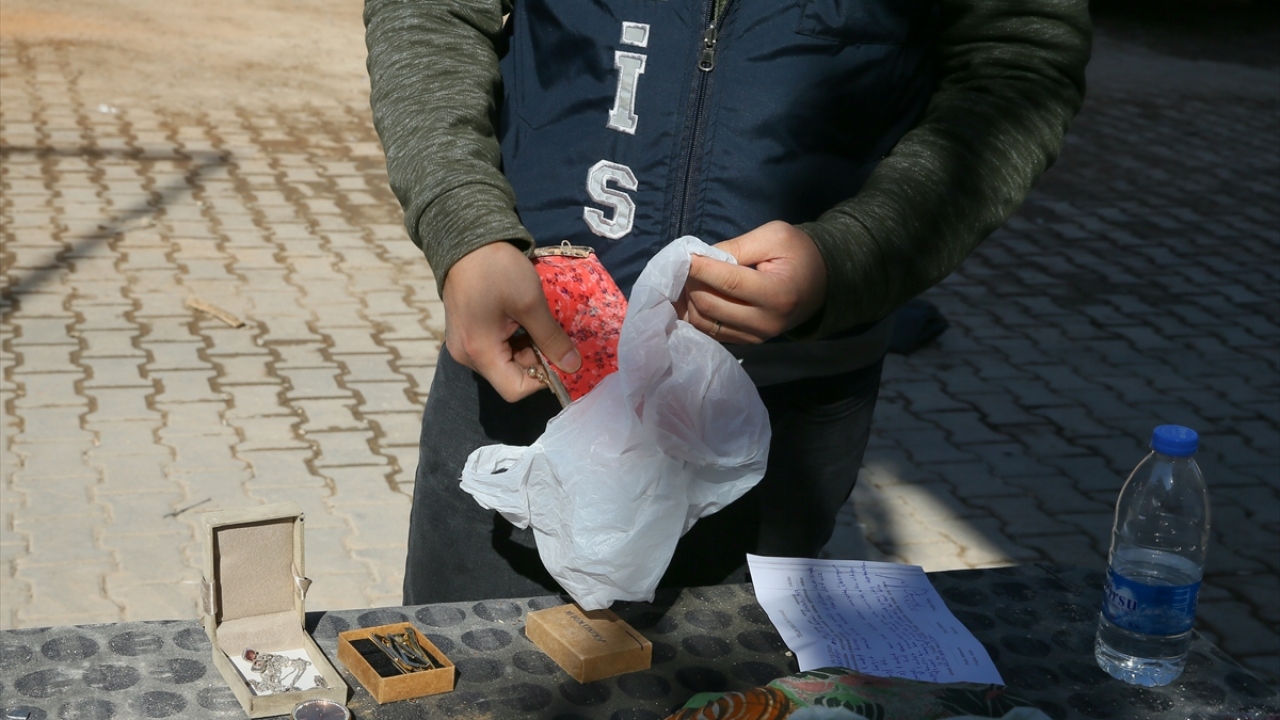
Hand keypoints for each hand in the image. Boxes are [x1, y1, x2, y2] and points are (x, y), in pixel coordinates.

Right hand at [441, 242, 580, 401]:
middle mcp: (467, 355)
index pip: (515, 389)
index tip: (560, 356)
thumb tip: (573, 366)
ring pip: (505, 361)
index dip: (542, 379)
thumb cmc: (496, 269)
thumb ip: (551, 338)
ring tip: (538, 321)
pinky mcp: (467, 332)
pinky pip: (496, 347)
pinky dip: (515, 338)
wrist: (466, 239)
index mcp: (479, 352)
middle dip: (537, 359)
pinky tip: (524, 317)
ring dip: (528, 346)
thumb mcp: (530, 303)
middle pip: (510, 375)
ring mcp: (464, 344)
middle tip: (553, 333)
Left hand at [681, 221, 827, 342]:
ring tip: (686, 279)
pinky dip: (695, 314)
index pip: (729, 283)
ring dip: (689, 300)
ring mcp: (756, 336)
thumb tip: (700, 257)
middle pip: (711, 305)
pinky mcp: (747, 342)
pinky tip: (691, 296)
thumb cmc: (799, 254)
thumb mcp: (775, 236)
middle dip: (691, 282)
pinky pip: (710, 332)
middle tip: (685, 265)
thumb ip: (738, 246)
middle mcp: (766, 322)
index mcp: (777, 294)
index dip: (701, 268)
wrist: (822, 284)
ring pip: (705, 322)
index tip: (682, 255)